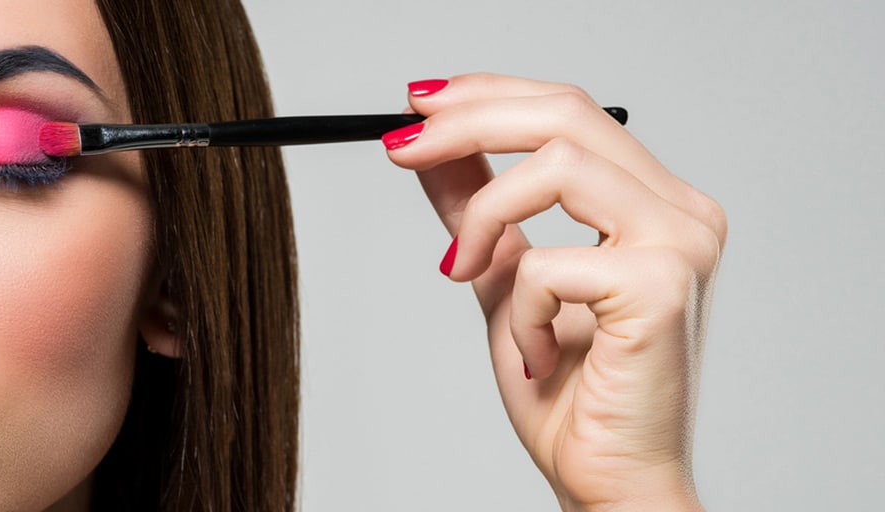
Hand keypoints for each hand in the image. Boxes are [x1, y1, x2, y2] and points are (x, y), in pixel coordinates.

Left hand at [384, 74, 725, 509]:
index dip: (488, 94)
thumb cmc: (569, 391)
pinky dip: (519, 308)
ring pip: (558, 165)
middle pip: (567, 114)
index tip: (419, 105)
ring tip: (464, 274)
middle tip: (402, 145)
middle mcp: (682, 211)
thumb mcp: (503, 278)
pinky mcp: (662, 285)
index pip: (570, 111)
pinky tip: (533, 351)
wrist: (607, 477)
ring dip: (485, 219)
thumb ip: (477, 208)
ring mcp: (682, 243)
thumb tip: (434, 148)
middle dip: (469, 121)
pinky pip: (552, 262)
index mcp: (654, 202)